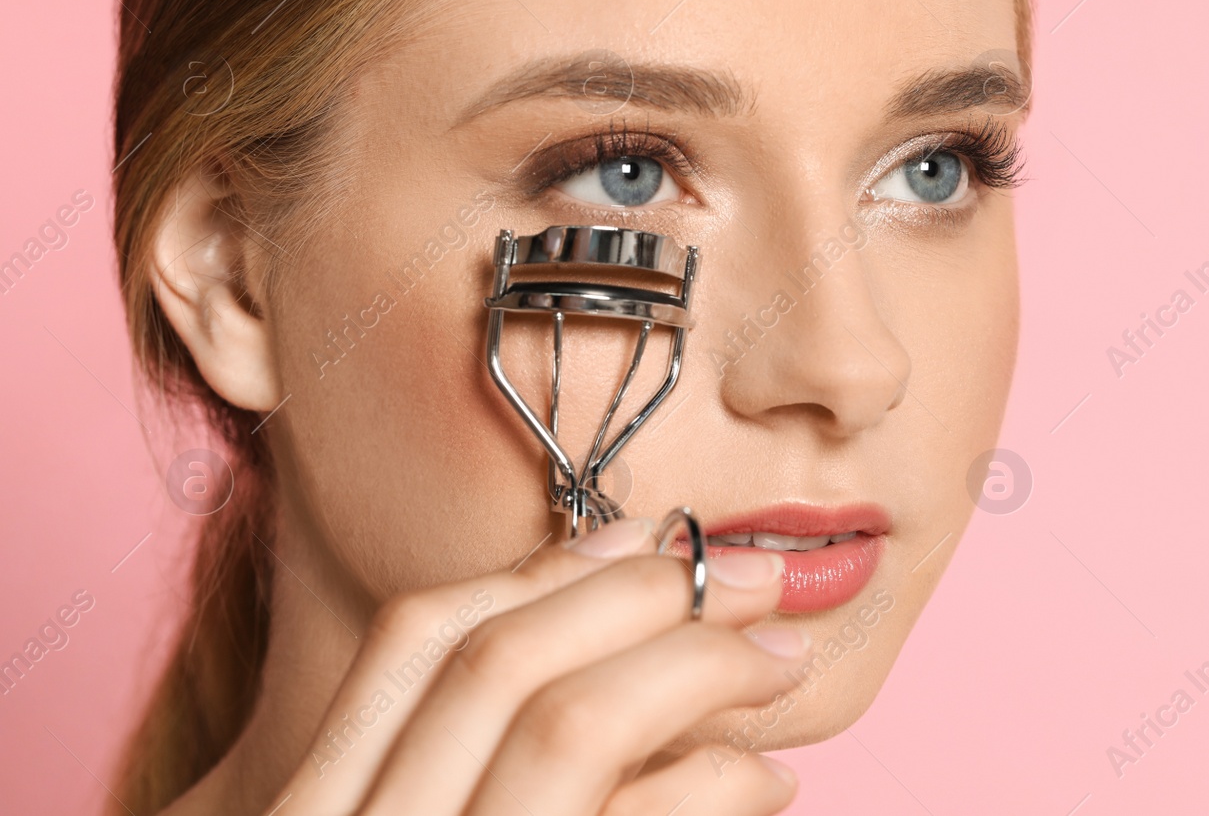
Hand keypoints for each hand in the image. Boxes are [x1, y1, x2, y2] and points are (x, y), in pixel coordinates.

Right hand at [267, 517, 803, 814]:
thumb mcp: (429, 815)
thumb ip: (472, 760)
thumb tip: (623, 637)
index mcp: (314, 806)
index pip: (412, 638)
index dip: (542, 569)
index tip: (649, 532)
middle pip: (495, 660)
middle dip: (642, 594)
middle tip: (756, 574)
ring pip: (566, 727)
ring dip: (697, 668)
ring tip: (782, 659)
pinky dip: (712, 783)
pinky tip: (766, 780)